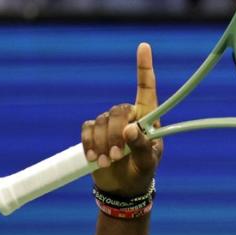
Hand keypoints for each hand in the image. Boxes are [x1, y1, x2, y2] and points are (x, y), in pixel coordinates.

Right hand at [82, 43, 163, 197]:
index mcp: (148, 118)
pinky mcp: (94, 132)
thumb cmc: (141, 173)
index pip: (146, 89)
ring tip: (108, 162)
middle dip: (115, 134)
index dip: (144, 68)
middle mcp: (129, 116)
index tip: (144, 46)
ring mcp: (110, 123)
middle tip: (117, 155)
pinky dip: (89, 144)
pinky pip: (87, 129)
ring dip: (102, 144)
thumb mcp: (147, 163)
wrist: (122, 189)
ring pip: (100, 122)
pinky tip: (94, 158)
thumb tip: (130, 130)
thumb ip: (142, 147)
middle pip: (118, 111)